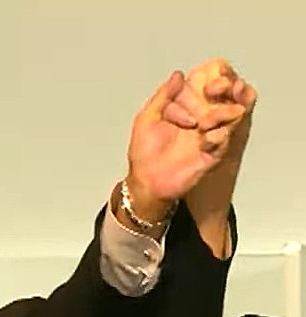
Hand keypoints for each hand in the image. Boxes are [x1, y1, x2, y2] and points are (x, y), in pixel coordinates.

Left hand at [125, 69, 248, 220]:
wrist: (148, 181)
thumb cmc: (145, 151)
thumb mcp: (147, 119)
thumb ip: (163, 96)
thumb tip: (179, 74)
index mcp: (188, 106)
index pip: (207, 84)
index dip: (208, 81)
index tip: (200, 88)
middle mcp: (204, 116)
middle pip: (227, 94)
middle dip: (224, 89)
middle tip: (211, 93)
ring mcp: (212, 133)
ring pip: (233, 113)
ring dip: (222, 113)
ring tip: (202, 123)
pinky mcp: (215, 151)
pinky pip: (226, 138)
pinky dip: (218, 136)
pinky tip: (205, 140)